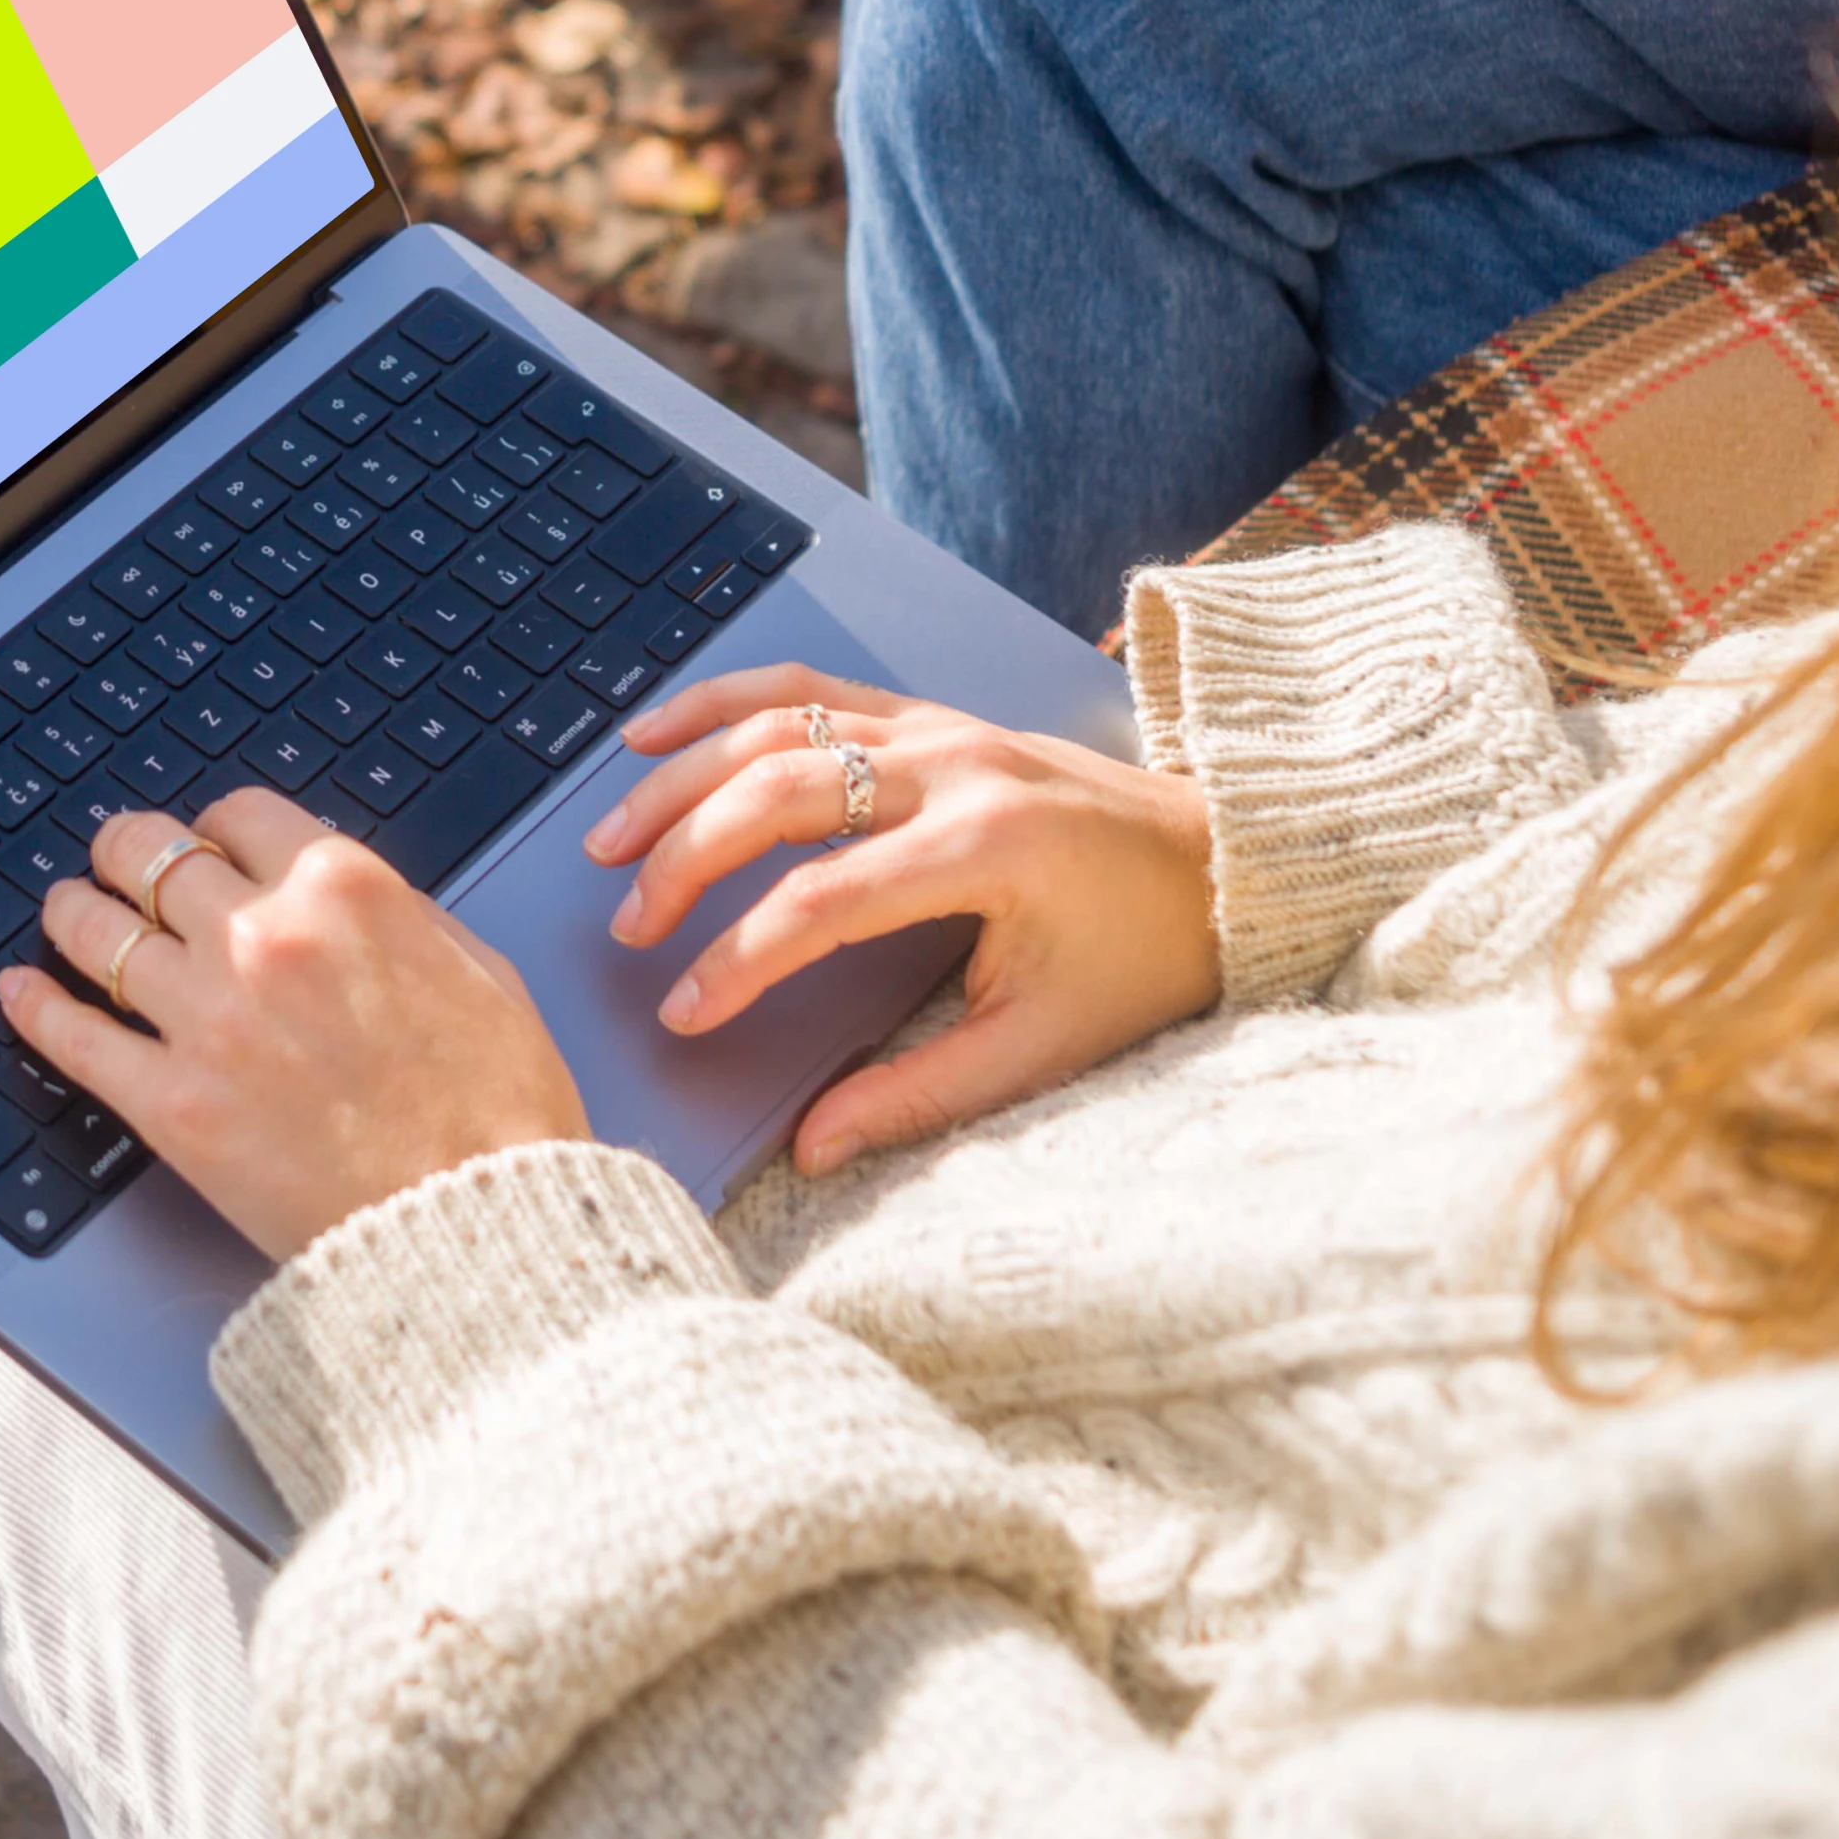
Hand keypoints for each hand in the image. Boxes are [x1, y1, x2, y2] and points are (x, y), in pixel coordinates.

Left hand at [0, 788, 589, 1261]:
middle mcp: (263, 936)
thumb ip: (397, 913)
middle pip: (148, 855)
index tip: (202, 845)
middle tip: (112, 860)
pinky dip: (36, 1007)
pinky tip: (22, 992)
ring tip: (63, 914)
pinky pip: (74, 1038)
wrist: (479, 1224)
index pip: (237, 815)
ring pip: (96, 931)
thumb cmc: (498, 1110)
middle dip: (123, 850)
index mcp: (343, 890)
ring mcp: (209, 1019)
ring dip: (72, 913)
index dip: (211, 829)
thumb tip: (342, 895)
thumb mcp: (476, 967)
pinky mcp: (173, 1104)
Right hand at [586, 666, 1215, 1174]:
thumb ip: (921, 1095)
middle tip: (630, 929)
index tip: (685, 1012)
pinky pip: (806, 688)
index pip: (821, 901)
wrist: (1228, 861)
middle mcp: (953, 767)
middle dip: (684, 859)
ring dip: (680, 774)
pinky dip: (721, 703)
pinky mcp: (927, 716)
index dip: (738, 959)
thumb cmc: (1144, 955)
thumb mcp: (1045, 1046)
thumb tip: (816, 1149)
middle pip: (778, 791)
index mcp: (986, 848)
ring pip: (776, 722)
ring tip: (611, 838)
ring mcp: (937, 727)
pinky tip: (654, 730)